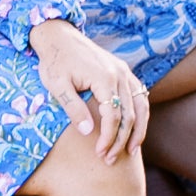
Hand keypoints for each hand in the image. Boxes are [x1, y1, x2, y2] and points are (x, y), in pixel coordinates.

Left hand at [30, 19, 147, 160]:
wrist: (59, 36)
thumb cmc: (55, 61)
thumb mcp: (57, 86)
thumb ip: (73, 108)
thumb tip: (87, 131)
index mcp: (104, 78)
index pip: (113, 116)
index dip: (108, 137)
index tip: (100, 153)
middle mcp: (119, 74)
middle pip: (129, 114)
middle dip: (121, 140)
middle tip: (111, 159)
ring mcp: (124, 72)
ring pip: (141, 106)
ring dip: (137, 131)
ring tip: (131, 151)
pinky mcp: (123, 72)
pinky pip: (140, 96)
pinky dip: (140, 114)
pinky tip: (136, 130)